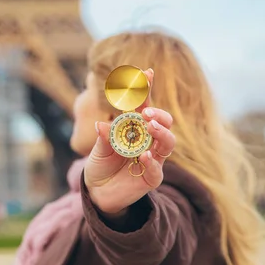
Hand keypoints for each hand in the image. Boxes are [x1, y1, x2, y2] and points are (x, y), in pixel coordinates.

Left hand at [84, 69, 175, 216]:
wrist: (97, 192)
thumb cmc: (99, 164)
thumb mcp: (96, 150)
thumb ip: (102, 138)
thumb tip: (101, 125)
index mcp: (134, 128)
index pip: (144, 105)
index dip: (146, 89)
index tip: (146, 72)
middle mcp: (148, 140)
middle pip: (164, 121)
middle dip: (158, 114)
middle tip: (146, 112)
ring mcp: (153, 158)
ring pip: (168, 142)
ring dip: (162, 132)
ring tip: (151, 126)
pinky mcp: (152, 177)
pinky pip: (157, 169)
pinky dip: (152, 162)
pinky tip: (144, 156)